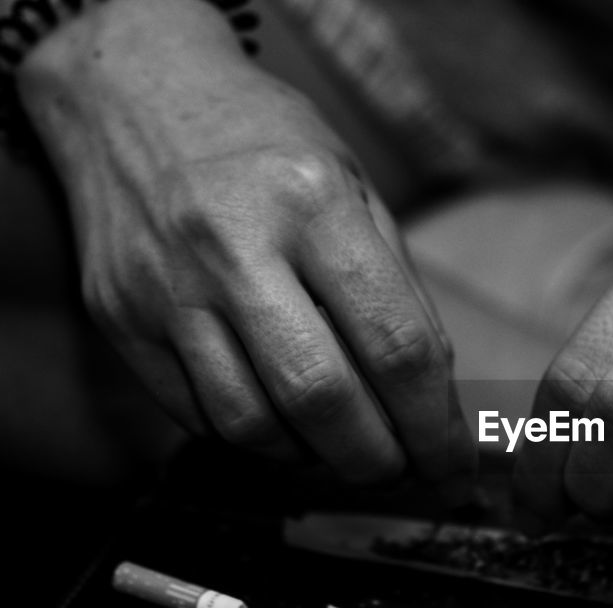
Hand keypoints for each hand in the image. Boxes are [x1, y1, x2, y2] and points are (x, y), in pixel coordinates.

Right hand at [17, 0, 471, 485]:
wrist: (130, 94)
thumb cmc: (265, 143)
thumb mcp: (353, 183)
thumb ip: (393, 283)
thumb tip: (433, 394)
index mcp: (313, 202)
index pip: (395, 345)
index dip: (434, 424)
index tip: (453, 461)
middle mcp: (234, 246)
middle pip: (322, 398)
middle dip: (377, 459)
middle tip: (402, 470)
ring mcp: (166, 287)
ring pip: (252, 424)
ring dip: (314, 460)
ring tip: (344, 449)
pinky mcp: (120, 319)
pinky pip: (197, 414)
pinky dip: (254, 439)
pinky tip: (285, 426)